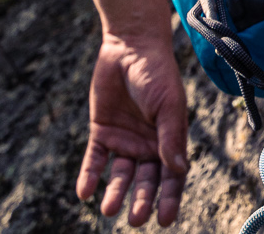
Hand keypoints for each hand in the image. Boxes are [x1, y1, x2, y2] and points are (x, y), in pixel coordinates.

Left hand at [78, 32, 189, 226]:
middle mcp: (147, 143)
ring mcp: (124, 139)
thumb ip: (171, 136)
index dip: (170, 198)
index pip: (172, 175)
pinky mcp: (101, 131)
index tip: (166, 220)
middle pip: (145, 180)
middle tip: (135, 219)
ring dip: (115, 193)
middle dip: (142, 200)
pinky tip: (84, 191)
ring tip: (108, 209)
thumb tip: (179, 170)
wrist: (130, 47)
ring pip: (120, 174)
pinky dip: (89, 176)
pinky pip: (95, 159)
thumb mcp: (168, 105)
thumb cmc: (157, 73)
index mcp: (169, 138)